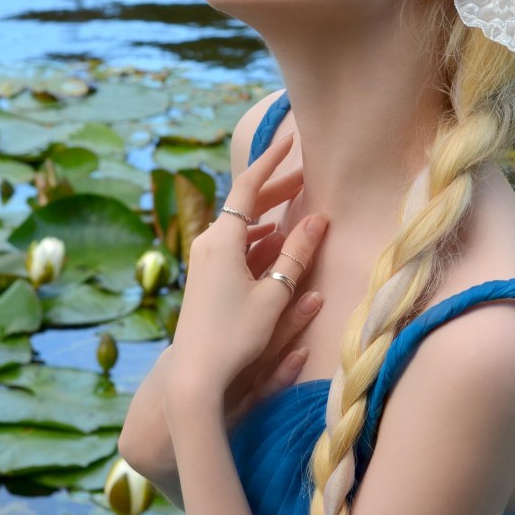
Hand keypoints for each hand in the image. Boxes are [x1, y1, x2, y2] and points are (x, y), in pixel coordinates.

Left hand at [164, 135, 327, 423]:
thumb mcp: (275, 294)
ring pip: (240, 225)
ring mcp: (203, 261)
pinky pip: (234, 245)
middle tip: (305, 176)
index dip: (271, 162)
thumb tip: (319, 218)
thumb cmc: (236, 335)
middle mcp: (208, 243)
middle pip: (244, 204)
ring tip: (295, 204)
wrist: (194, 373)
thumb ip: (298, 253)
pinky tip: (273, 239)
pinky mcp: (205, 278)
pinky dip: (256, 236)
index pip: (248, 186)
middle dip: (275, 188)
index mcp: (222, 239)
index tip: (289, 141)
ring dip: (268, 214)